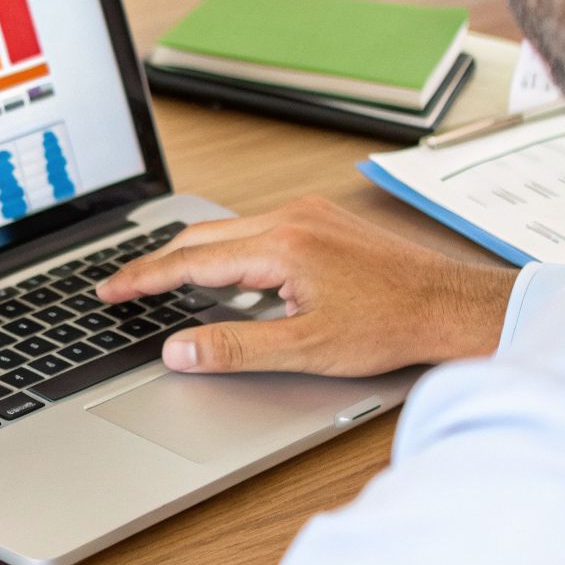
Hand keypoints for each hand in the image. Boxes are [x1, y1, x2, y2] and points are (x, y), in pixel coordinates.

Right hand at [99, 197, 516, 375]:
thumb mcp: (306, 350)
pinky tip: (225, 279)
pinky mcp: (322, 221)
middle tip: (123, 289)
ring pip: (228, 232)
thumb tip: (180, 350)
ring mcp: (308, 215)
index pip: (190, 261)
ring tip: (162, 285)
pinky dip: (228, 253)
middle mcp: (292, 218)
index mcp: (281, 245)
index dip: (144, 279)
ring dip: (193, 258)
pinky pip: (257, 231)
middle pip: (201, 237)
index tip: (111, 291)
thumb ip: (235, 348)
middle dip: (157, 264)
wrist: (453, 305)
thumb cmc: (394, 325)